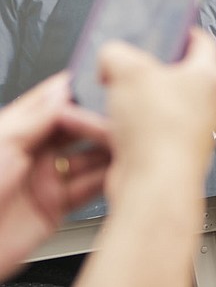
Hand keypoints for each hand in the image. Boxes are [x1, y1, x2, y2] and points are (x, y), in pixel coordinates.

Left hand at [0, 73, 110, 279]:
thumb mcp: (5, 143)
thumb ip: (39, 117)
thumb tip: (65, 90)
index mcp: (16, 130)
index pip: (53, 102)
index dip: (78, 91)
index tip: (105, 82)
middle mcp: (33, 151)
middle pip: (76, 128)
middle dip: (100, 120)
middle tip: (125, 115)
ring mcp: (46, 178)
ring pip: (89, 158)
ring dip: (108, 151)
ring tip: (130, 143)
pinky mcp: (57, 205)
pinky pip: (90, 188)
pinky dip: (108, 179)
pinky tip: (121, 170)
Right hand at [98, 29, 215, 199]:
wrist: (155, 184)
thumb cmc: (161, 133)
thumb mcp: (127, 70)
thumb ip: (116, 53)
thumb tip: (111, 56)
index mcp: (208, 76)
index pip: (202, 41)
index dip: (181, 30)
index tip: (168, 27)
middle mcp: (204, 104)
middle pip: (175, 74)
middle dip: (146, 68)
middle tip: (127, 64)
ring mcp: (187, 129)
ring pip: (155, 104)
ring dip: (129, 99)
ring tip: (109, 93)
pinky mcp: (167, 151)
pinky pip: (143, 130)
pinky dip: (122, 126)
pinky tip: (101, 123)